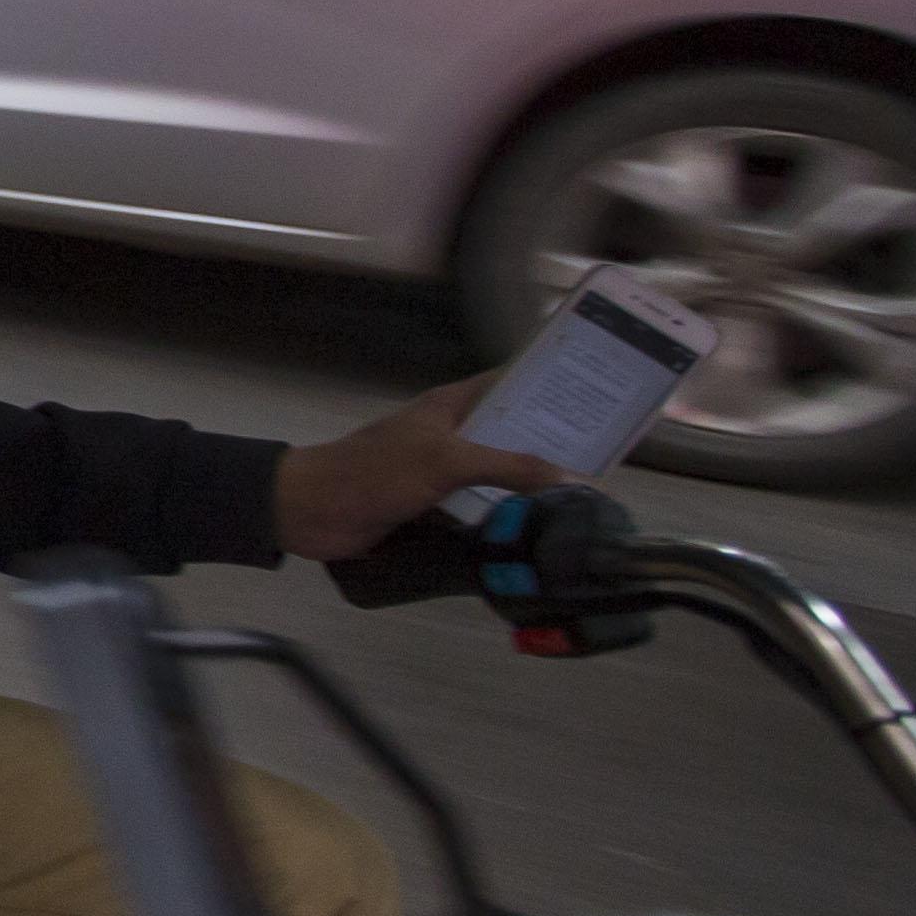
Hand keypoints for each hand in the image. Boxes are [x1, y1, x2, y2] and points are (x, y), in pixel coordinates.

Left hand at [272, 376, 569, 562]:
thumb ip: (508, 466)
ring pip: (496, 475)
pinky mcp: (432, 507)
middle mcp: (450, 434)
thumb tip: (570, 476)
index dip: (548, 385)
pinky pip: (477, 508)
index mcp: (450, 407)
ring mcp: (441, 472)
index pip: (509, 384)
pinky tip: (536, 531)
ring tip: (583, 500)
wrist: (312, 512)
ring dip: (527, 488)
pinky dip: (502, 517)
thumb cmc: (374, 472)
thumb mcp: (447, 461)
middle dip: (550, 445)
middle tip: (603, 460)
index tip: (596, 395)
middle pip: (510, 434)